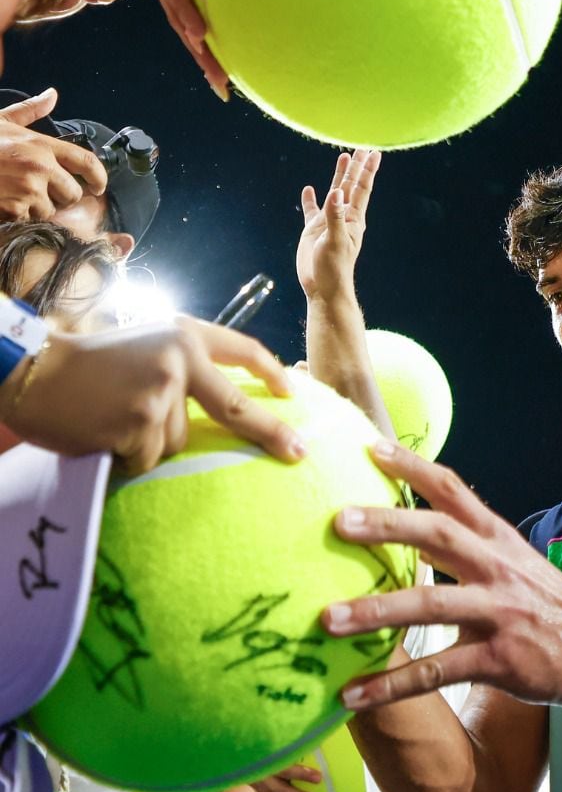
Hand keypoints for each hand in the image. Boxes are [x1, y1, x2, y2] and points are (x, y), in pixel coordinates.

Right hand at [0, 89, 107, 219]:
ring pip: (49, 210)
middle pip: (73, 194)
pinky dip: (18, 216)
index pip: (87, 162)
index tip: (98, 187)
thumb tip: (52, 95)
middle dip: (60, 197)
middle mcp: (40, 166)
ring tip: (14, 193)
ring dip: (36, 208)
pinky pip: (28, 220)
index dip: (99, 177)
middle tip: (40, 191)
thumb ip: (30, 111)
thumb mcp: (2, 120)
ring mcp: (28, 189)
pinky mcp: (14, 208)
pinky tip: (4, 202)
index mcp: (41, 144)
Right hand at [0, 316, 305, 474]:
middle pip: (236, 406)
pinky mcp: (140, 422)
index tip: (293, 392)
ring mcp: (162, 391)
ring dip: (151, 442)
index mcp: (185, 333)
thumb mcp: (146, 345)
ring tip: (115, 419)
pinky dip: (128, 457)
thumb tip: (224, 401)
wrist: (32, 371)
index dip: (271, 372)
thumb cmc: (88, 363)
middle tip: (299, 453)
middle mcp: (180, 358)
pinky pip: (149, 458)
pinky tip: (104, 434)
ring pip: (178, 441)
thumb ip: (186, 365)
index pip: (242, 349)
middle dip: (271, 432)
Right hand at [296, 150, 380, 301]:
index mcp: (353, 218)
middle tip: (362, 148)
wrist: (322, 286)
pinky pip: (312, 210)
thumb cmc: (334, 267)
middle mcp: (343, 216)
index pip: (362, 189)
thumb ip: (335, 216)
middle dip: (357, 167)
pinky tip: (308, 189)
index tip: (373, 153)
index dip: (367, 170)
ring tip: (343, 156)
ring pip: (334, 192)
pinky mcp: (314, 230)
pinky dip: (311, 199)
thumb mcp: (335, 240)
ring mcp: (328, 222)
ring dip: (339, 175)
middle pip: (351, 185)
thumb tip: (336, 192)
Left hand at [323, 440, 561, 708]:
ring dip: (376, 611)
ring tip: (327, 618)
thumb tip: (413, 536)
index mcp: (497, 538)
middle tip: (338, 520)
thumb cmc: (548, 603)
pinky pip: (435, 672)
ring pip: (430, 604)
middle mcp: (496, 567)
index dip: (412, 466)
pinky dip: (391, 685)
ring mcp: (497, 613)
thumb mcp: (513, 561)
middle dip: (388, 525)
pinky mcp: (497, 660)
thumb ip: (467, 546)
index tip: (371, 448)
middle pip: (438, 533)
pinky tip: (353, 694)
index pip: (452, 489)